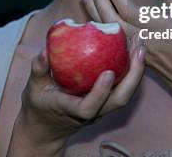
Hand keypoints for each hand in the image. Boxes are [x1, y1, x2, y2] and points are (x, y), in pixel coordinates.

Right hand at [10, 32, 144, 154]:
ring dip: (136, 70)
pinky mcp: (106, 103)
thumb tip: (44, 50)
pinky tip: (132, 49)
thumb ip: (38, 69)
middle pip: (118, 100)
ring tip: (139, 44)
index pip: (89, 107)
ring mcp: (102, 109)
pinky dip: (131, 69)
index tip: (108, 72)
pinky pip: (123, 87)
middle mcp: (92, 113)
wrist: (47, 127)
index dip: (100, 92)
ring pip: (125, 94)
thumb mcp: (33, 88)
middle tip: (138, 49)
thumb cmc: (39, 105)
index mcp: (71, 110)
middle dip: (133, 75)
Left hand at [81, 0, 171, 114]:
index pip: (128, 8)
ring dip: (96, 12)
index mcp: (160, 29)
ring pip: (111, 31)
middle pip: (113, 19)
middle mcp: (145, 41)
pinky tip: (98, 19)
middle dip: (100, 0)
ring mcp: (140, 52)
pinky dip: (103, 27)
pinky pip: (114, 41)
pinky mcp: (139, 60)